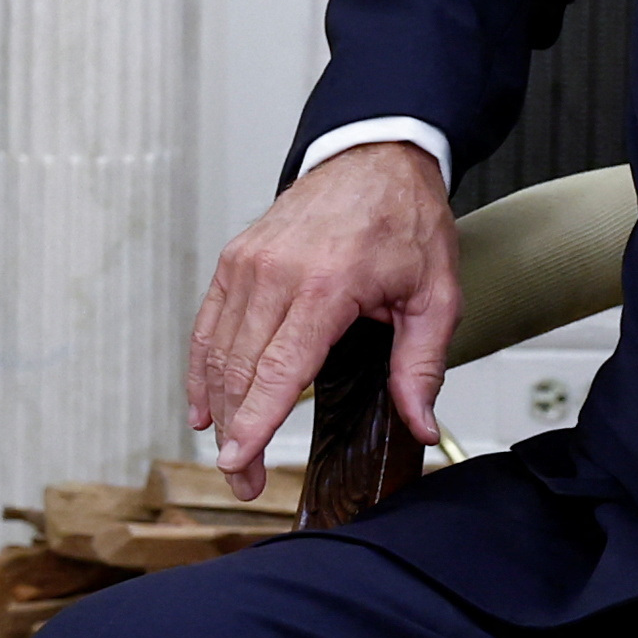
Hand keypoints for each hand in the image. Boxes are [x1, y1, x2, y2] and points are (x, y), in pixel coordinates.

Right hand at [183, 143, 460, 495]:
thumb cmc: (405, 219)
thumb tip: (419, 424)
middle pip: (240, 371)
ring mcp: (248, 264)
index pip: (278, 370)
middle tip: (244, 480)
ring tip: (227, 451)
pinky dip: (201, 368)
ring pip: (218, 352)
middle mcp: (277, 273)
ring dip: (216, 408)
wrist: (375, 157)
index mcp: (326, 285)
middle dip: (236, 434)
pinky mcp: (234, 259)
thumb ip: (421, 366)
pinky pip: (208, 324)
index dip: (254, 424)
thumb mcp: (436, 295)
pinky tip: (204, 404)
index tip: (238, 463)